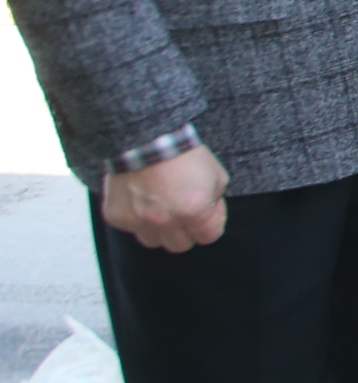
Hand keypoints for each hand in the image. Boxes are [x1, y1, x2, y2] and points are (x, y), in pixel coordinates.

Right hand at [102, 144, 228, 251]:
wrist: (144, 137)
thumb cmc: (183, 154)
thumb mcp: (216, 175)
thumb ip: (215, 200)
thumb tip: (209, 214)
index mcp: (193, 212)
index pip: (209, 237)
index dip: (211, 222)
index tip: (207, 208)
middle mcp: (164, 222)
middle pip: (181, 245)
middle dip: (187, 230)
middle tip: (184, 210)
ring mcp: (137, 221)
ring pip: (153, 242)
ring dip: (160, 230)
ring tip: (161, 207)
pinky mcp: (116, 217)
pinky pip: (131, 229)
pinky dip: (137, 219)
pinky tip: (141, 199)